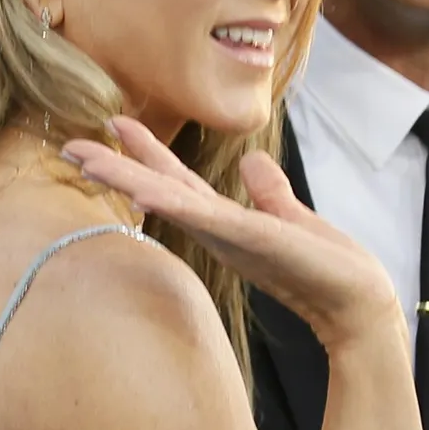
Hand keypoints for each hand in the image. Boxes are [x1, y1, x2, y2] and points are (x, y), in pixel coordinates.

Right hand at [65, 118, 400, 351]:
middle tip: (71, 144)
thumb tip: (253, 163)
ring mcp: (229, 236)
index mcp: (225, 220)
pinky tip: (145, 189)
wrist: (357, 305)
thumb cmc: (327, 267)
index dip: (146, 155)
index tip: (116, 124)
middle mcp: (218, 229)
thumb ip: (269, 191)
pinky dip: (172, 203)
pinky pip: (203, 217)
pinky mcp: (249, 240)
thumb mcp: (291, 215)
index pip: (176, 182)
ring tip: (86, 158)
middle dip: (115, 167)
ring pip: (167, 201)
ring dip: (126, 180)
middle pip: (157, 190)